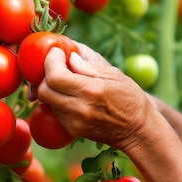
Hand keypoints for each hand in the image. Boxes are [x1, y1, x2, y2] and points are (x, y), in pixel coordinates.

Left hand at [35, 45, 157, 150]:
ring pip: (46, 101)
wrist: (137, 130)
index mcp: (91, 91)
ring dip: (50, 86)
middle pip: (44, 90)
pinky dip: (56, 99)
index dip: (50, 61)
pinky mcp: (72, 130)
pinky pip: (54, 111)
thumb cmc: (130, 98)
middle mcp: (79, 109)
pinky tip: (68, 93)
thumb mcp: (113, 74)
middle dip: (45, 74)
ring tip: (62, 78)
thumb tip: (68, 57)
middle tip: (55, 64)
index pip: (54, 76)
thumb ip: (87, 66)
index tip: (56, 52)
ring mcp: (74, 122)